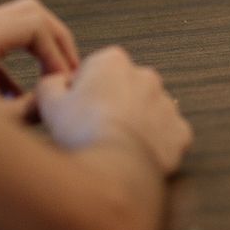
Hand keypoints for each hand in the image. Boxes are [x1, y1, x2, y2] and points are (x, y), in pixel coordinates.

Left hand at [0, 0, 79, 100]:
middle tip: (69, 69)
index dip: (57, 54)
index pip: (36, 27)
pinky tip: (21, 89)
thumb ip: (33, 108)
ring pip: (19, 16)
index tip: (62, 81)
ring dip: (41, 42)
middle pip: (32, 11)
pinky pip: (3, 33)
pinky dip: (21, 51)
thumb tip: (57, 98)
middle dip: (56, 40)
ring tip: (54, 72)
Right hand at [37, 46, 192, 174]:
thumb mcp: (49, 102)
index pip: (96, 69)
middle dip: (112, 104)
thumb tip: (55, 82)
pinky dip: (155, 144)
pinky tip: (135, 155)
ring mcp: (166, 104)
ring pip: (148, 111)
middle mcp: (146, 76)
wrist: (113, 168)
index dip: (83, 90)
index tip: (76, 108)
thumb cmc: (82, 132)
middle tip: (93, 129)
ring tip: (114, 145)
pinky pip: (167, 136)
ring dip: (135, 123)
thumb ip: (51, 84)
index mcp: (113, 62)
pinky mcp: (179, 132)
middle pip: (125, 88)